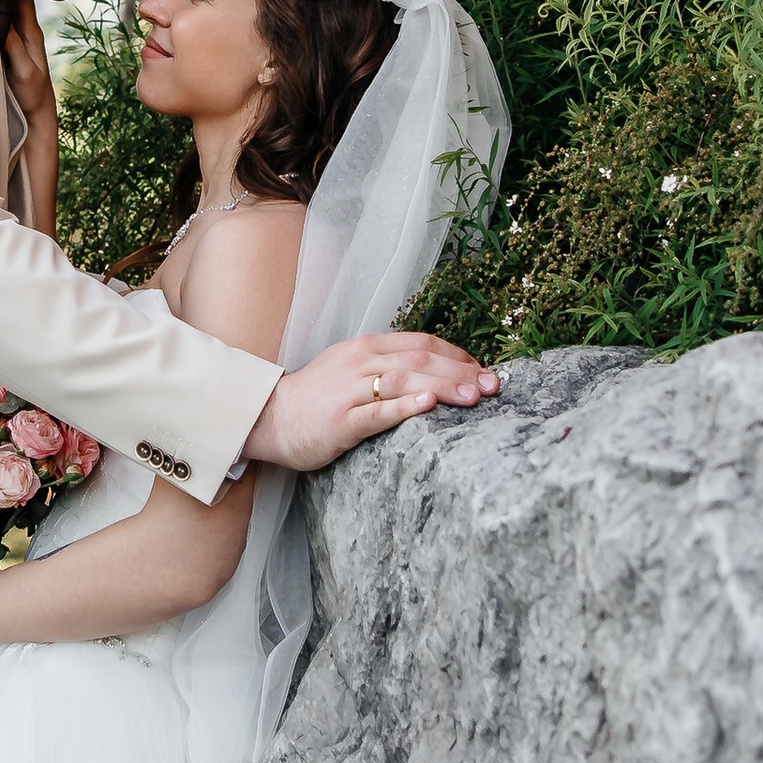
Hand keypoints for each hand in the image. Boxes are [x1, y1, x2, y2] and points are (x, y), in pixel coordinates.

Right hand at [2, 0, 56, 131]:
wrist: (38, 116)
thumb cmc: (32, 97)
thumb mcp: (24, 74)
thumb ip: (15, 51)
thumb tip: (4, 27)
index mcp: (30, 32)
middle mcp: (25, 29)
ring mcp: (19, 36)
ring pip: (10, 2)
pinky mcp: (13, 45)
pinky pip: (5, 16)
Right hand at [242, 330, 499, 476]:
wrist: (269, 418)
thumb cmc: (317, 398)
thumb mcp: (353, 370)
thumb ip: (389, 366)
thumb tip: (436, 373)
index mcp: (368, 347)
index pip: (421, 342)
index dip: (457, 354)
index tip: (483, 369)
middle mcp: (361, 362)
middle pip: (420, 359)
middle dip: (461, 371)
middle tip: (492, 385)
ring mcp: (350, 390)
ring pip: (404, 380)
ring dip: (444, 386)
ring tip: (473, 396)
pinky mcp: (342, 420)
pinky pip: (377, 411)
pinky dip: (405, 406)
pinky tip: (429, 404)